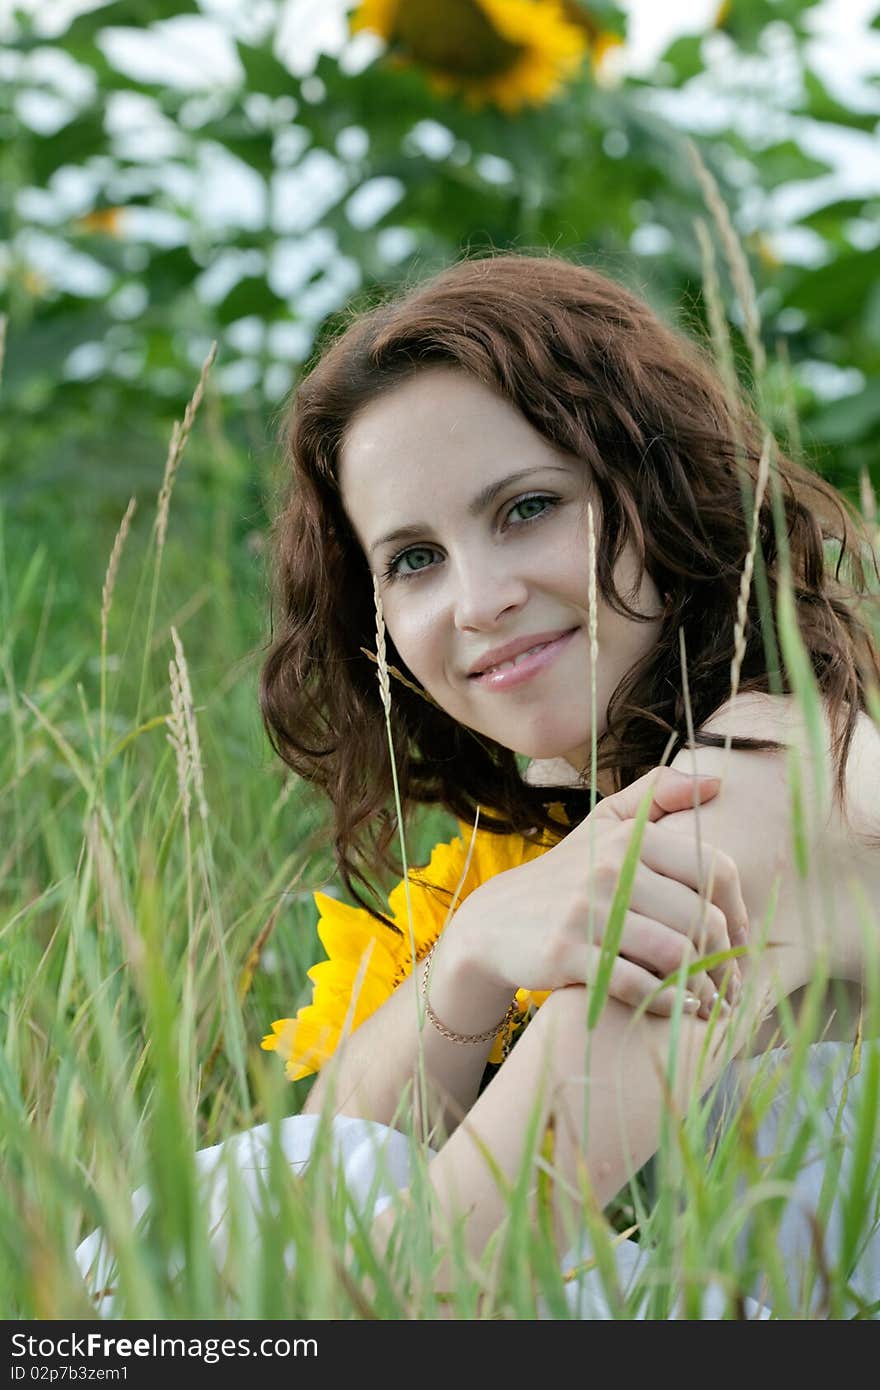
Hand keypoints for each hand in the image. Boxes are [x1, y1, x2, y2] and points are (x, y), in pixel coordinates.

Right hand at [452, 767, 747, 1017]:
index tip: (740, 939)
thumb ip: (657, 795)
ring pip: (675, 952)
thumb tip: (717, 782)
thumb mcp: (603, 824)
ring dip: (703, 984)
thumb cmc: (565, 876)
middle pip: (700, 917)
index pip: (714, 870)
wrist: (494, 922)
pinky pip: (636, 983)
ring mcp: (586, 911)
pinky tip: (677, 1008)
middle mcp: (609, 869)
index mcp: (629, 837)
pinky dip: (667, 1001)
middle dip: (725, 957)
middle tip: (730, 981)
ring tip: (710, 999)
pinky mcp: (566, 953)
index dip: (739, 910)